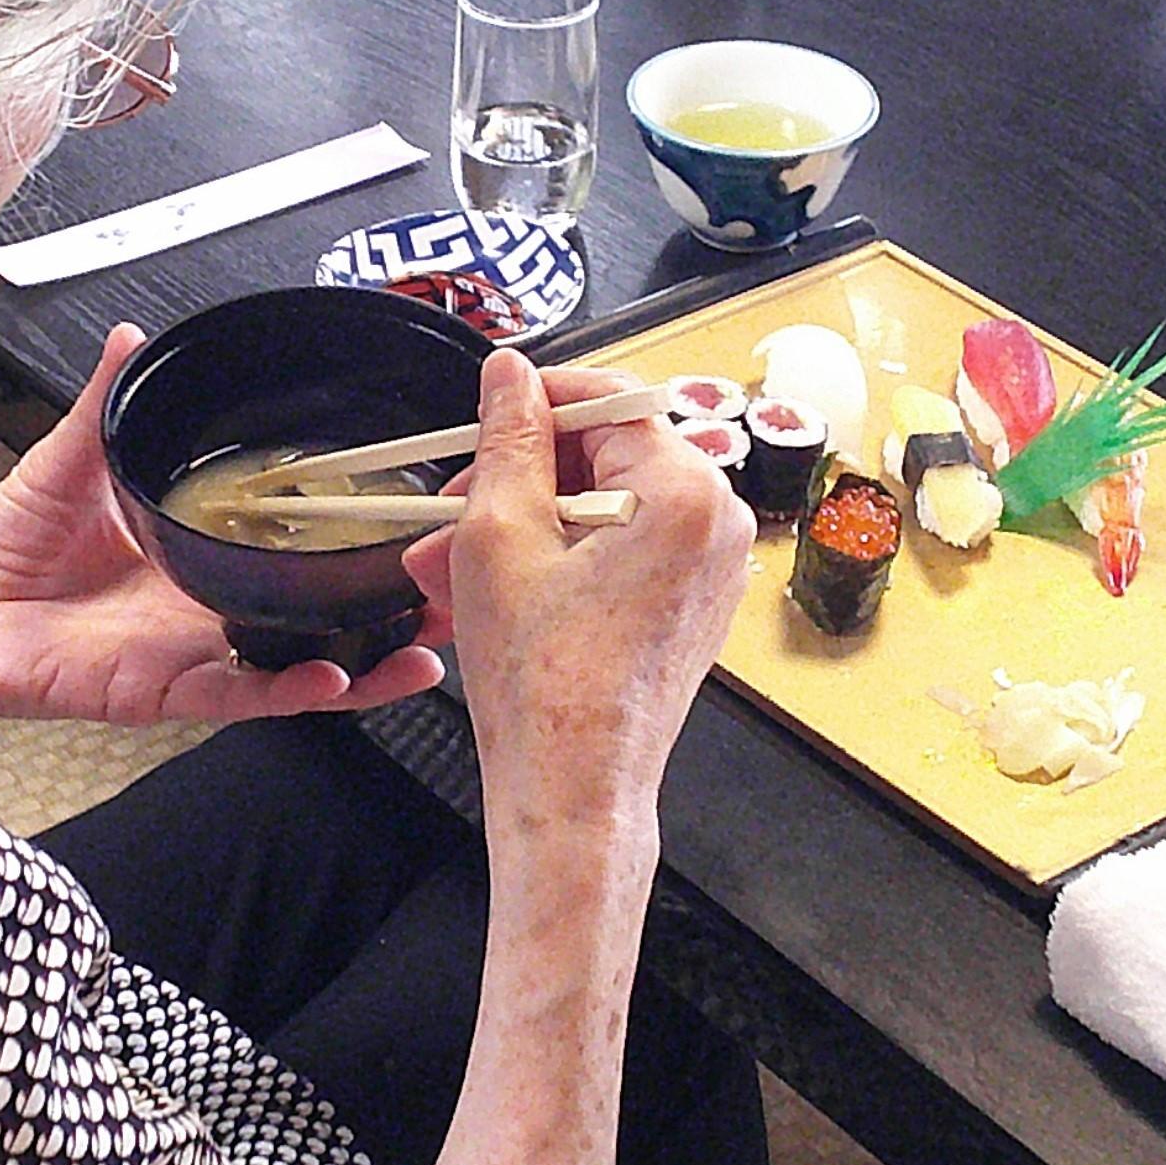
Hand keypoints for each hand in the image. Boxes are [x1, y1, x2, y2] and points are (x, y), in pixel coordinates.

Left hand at [0, 325, 448, 749]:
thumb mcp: (65, 462)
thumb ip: (107, 404)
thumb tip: (131, 337)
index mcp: (194, 552)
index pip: (293, 546)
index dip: (353, 537)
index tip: (411, 510)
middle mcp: (206, 609)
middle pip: (319, 615)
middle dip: (391, 610)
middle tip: (456, 586)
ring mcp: (192, 654)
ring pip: (300, 666)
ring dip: (366, 663)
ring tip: (426, 647)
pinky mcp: (161, 691)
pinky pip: (239, 694)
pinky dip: (290, 689)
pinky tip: (335, 678)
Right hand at [408, 353, 749, 880]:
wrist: (574, 787)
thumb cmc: (546, 685)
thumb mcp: (500, 535)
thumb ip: (508, 439)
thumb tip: (511, 377)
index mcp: (684, 494)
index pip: (610, 399)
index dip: (538, 398)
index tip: (490, 410)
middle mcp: (716, 524)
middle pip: (607, 454)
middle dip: (519, 476)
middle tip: (453, 504)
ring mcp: (709, 568)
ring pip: (603, 507)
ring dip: (524, 522)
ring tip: (450, 559)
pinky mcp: (690, 603)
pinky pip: (620, 551)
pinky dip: (559, 557)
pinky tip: (492, 585)